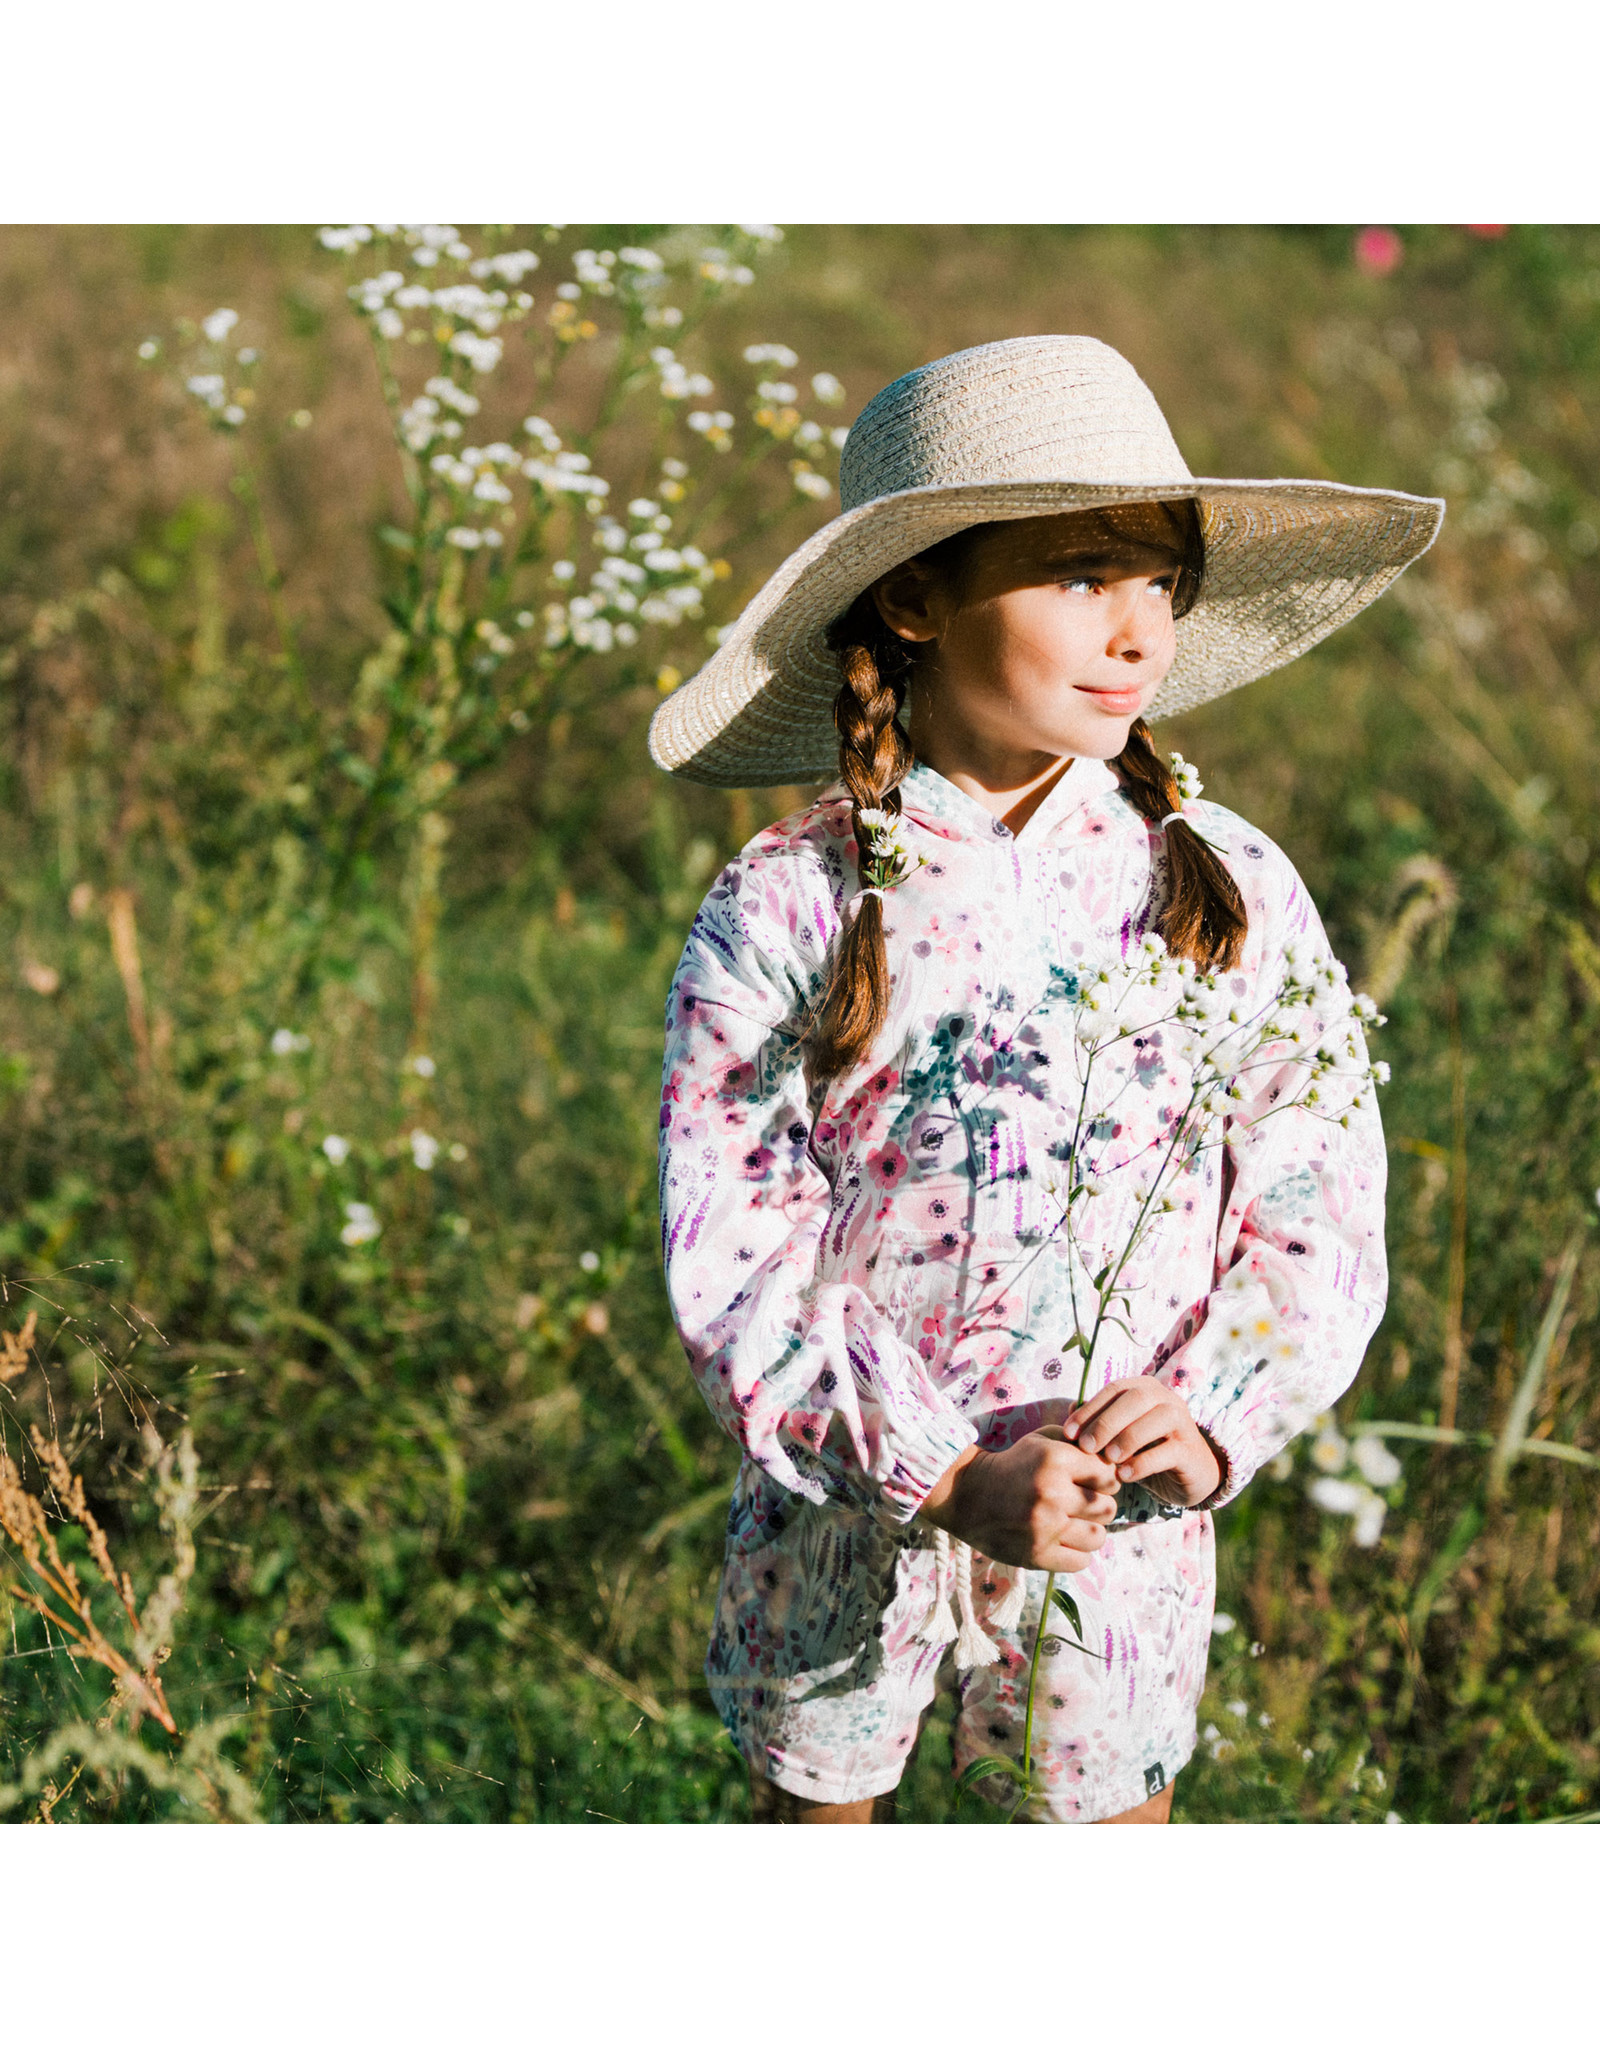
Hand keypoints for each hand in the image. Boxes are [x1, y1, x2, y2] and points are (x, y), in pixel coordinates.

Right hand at [919, 1426, 1120, 1571]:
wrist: (967, 1494)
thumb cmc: (1011, 1465)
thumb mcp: (1041, 1440)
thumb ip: (1077, 1442)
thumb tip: (1112, 1455)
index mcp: (1055, 1461)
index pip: (1109, 1476)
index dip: (1103, 1480)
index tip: (1091, 1482)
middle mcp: (1053, 1494)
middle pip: (1108, 1508)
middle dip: (1098, 1506)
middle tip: (1082, 1505)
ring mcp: (1046, 1527)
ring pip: (1098, 1538)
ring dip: (1089, 1532)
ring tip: (1073, 1525)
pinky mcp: (1037, 1555)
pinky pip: (1081, 1561)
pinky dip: (1076, 1553)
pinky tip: (1062, 1542)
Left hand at [1062, 1376, 1221, 1507]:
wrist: (1190, 1474)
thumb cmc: (1148, 1450)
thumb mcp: (1121, 1435)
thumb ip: (1098, 1422)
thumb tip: (1070, 1411)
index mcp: (1146, 1388)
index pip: (1114, 1389)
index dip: (1089, 1409)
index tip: (1068, 1433)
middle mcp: (1167, 1399)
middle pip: (1135, 1399)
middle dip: (1106, 1422)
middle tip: (1086, 1446)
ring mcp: (1183, 1423)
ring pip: (1157, 1419)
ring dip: (1128, 1438)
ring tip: (1107, 1458)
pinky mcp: (1190, 1451)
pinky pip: (1169, 1452)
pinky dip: (1143, 1463)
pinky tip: (1124, 1475)